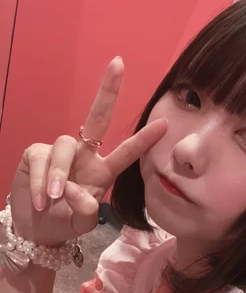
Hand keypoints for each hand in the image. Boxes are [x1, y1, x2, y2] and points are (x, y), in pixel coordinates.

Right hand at [9, 57, 166, 245]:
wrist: (35, 228)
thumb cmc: (64, 222)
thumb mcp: (82, 223)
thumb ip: (85, 211)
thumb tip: (73, 191)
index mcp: (102, 171)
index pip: (126, 153)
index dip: (143, 140)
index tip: (164, 125)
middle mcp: (84, 156)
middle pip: (97, 118)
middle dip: (107, 92)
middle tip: (119, 64)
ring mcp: (60, 152)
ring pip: (65, 146)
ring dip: (60, 173)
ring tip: (53, 199)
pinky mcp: (36, 154)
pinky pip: (41, 159)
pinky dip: (41, 181)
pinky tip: (40, 200)